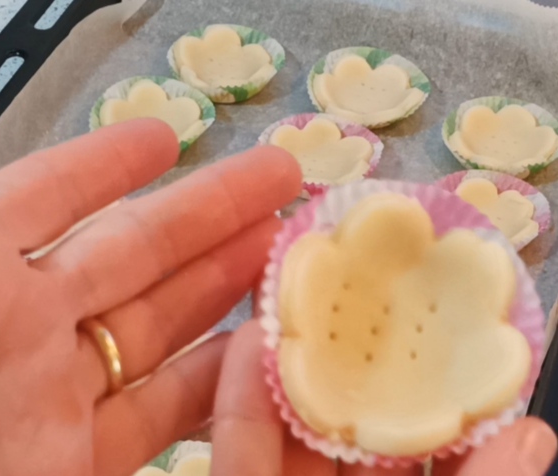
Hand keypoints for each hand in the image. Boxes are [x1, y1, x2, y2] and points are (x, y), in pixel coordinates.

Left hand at [0, 119, 300, 475]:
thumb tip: (3, 196)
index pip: (42, 204)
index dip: (103, 164)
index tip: (162, 138)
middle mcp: (14, 337)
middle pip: (129, 255)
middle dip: (210, 209)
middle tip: (279, 178)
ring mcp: (50, 402)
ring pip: (158, 326)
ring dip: (226, 283)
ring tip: (285, 248)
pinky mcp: (78, 462)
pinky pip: (159, 407)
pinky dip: (209, 377)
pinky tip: (255, 350)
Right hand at [212, 320, 557, 475]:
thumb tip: (535, 438)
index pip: (431, 447)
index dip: (434, 382)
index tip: (433, 317)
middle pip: (356, 426)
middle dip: (356, 358)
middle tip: (361, 288)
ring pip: (289, 431)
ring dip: (293, 366)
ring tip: (302, 295)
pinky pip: (235, 456)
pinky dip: (240, 404)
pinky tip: (247, 342)